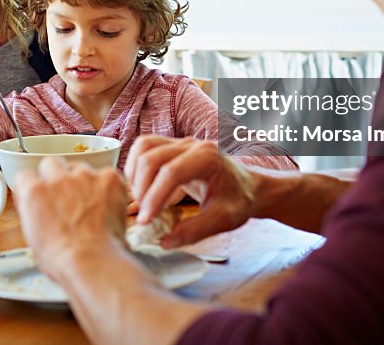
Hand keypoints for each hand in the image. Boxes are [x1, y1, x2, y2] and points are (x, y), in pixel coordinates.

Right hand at [14, 157, 128, 281]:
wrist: (93, 262)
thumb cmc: (62, 259)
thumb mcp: (32, 237)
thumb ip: (31, 211)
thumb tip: (33, 203)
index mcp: (34, 192)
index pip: (26, 175)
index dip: (33, 186)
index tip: (40, 194)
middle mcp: (57, 178)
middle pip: (51, 163)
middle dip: (56, 176)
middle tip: (65, 196)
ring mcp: (84, 176)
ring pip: (80, 167)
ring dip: (82, 181)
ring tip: (90, 206)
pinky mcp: (108, 178)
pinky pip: (106, 174)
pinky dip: (107, 187)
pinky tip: (107, 206)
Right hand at [125, 136, 257, 247]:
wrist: (248, 186)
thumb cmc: (239, 200)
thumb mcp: (223, 220)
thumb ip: (195, 231)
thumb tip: (164, 241)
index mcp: (208, 158)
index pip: (172, 172)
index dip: (154, 197)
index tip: (146, 221)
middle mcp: (192, 144)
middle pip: (152, 157)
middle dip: (142, 188)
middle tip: (144, 216)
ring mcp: (181, 142)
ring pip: (143, 148)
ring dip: (135, 174)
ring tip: (141, 201)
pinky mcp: (172, 146)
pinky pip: (145, 148)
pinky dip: (136, 167)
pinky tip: (142, 189)